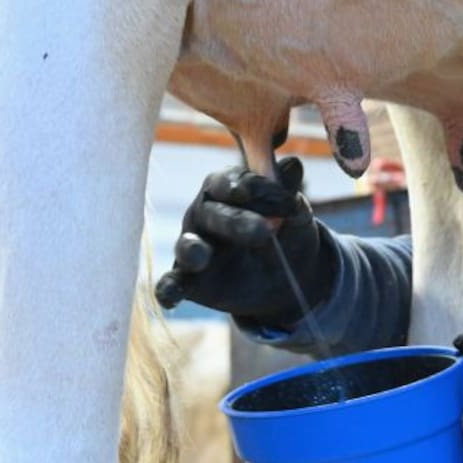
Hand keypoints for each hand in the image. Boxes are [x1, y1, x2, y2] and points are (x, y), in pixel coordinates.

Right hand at [154, 156, 335, 325]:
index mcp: (226, 188)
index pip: (233, 182)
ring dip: (193, 250)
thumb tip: (293, 165)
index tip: (287, 200)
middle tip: (267, 231)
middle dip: (237, 222)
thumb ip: (288, 191)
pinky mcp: (188, 280)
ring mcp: (193, 246)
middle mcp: (203, 214)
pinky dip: (168, 289)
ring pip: (187, 245)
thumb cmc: (285, 230)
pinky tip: (170, 297)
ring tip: (203, 256)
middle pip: (212, 213)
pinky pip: (171, 283)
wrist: (286, 273)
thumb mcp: (293, 212)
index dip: (258, 189)